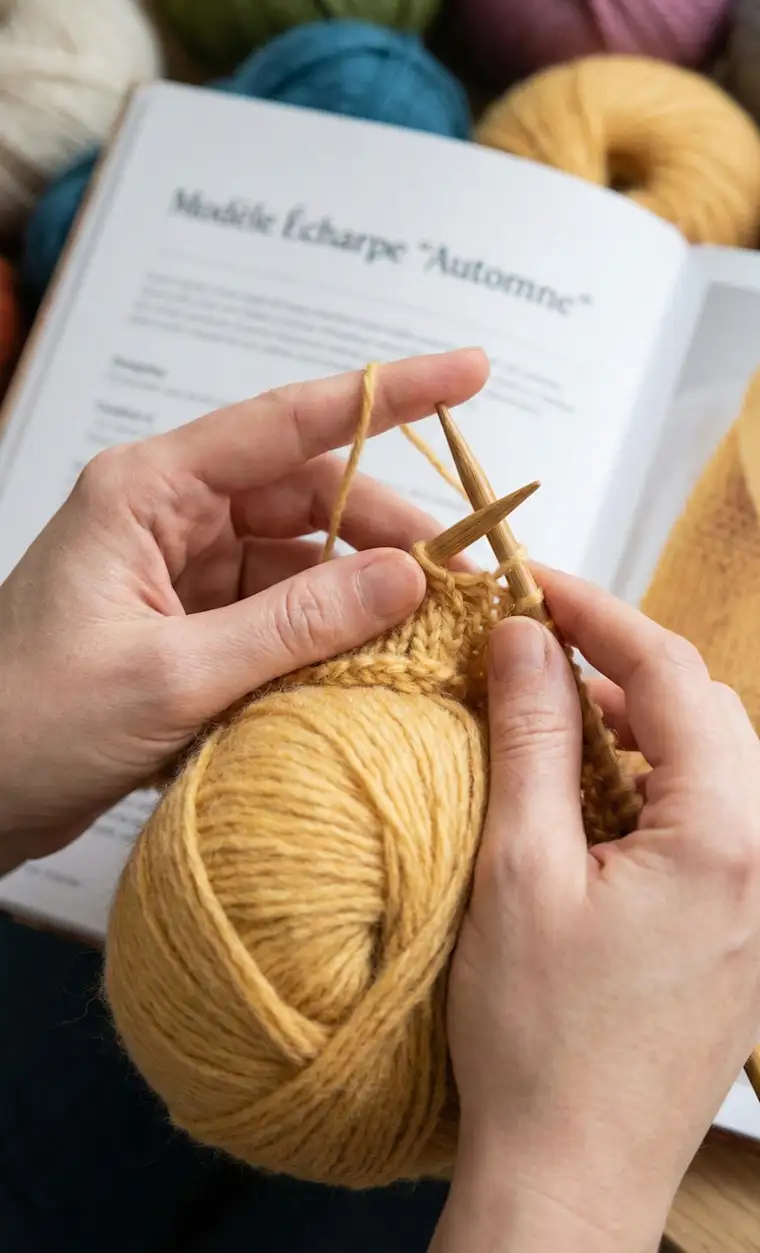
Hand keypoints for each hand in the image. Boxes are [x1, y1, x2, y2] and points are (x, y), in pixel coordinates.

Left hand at [0, 349, 487, 871]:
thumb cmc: (30, 724)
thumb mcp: (172, 674)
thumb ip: (296, 622)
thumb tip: (406, 575)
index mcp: (148, 490)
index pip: (287, 423)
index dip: (388, 395)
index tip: (468, 371)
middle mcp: (168, 515)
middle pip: (308, 494)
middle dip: (390, 527)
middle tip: (468, 571)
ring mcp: (180, 570)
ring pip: (300, 556)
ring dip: (363, 586)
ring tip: (435, 620)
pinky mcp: (189, 624)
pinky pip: (279, 609)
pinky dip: (327, 630)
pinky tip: (374, 655)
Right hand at [433, 570, 759, 1252]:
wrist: (572, 1175)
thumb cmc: (542, 1045)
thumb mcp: (517, 869)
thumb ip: (532, 737)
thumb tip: (524, 640)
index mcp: (725, 837)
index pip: (673, 674)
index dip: (599, 613)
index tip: (534, 586)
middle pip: (706, 709)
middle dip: (619, 661)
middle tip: (535, 645)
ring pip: (713, 761)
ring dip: (636, 721)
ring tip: (553, 712)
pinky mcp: (744, 929)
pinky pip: (713, 816)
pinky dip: (653, 779)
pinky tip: (595, 790)